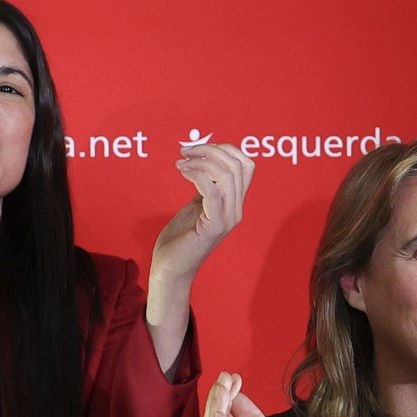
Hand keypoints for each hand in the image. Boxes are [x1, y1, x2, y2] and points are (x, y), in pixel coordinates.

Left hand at [151, 143, 254, 289]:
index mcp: (235, 203)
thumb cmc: (181, 237)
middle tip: (185, 151)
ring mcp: (228, 219)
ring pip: (227, 175)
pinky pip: (212, 191)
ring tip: (180, 163)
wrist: (170, 267)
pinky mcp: (214, 226)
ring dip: (200, 161)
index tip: (198, 148)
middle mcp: (236, 210)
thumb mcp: (197, 204)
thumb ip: (206, 185)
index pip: (246, 165)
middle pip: (237, 165)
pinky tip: (182, 172)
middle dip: (209, 150)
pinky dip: (197, 174)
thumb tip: (205, 160)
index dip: (225, 149)